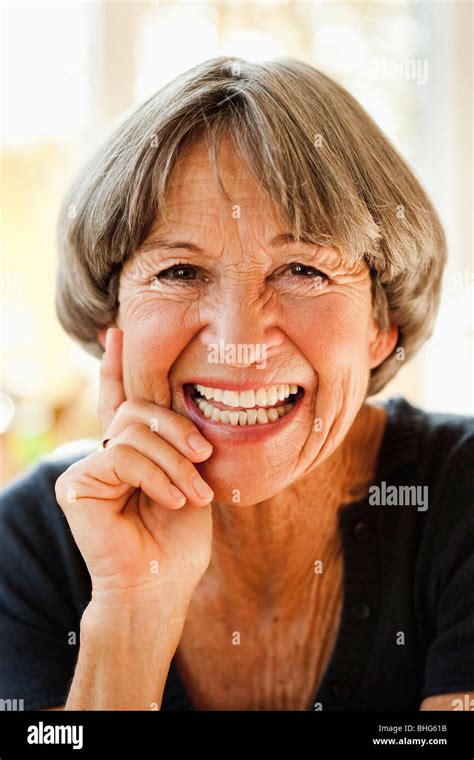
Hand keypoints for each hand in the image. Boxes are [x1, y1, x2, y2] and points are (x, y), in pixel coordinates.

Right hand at [55, 328, 213, 603]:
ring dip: (173, 461)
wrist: (161, 585)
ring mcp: (87, 469)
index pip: (120, 401)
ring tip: (195, 492)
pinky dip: (154, 475)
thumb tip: (172, 395)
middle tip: (204, 456)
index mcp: (130, 451)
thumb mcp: (187, 475)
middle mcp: (104, 454)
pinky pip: (122, 456)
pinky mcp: (76, 486)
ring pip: (132, 431)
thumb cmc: (178, 537)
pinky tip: (171, 499)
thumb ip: (173, 439)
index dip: (116, 367)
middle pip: (137, 408)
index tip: (116, 333)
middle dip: (177, 429)